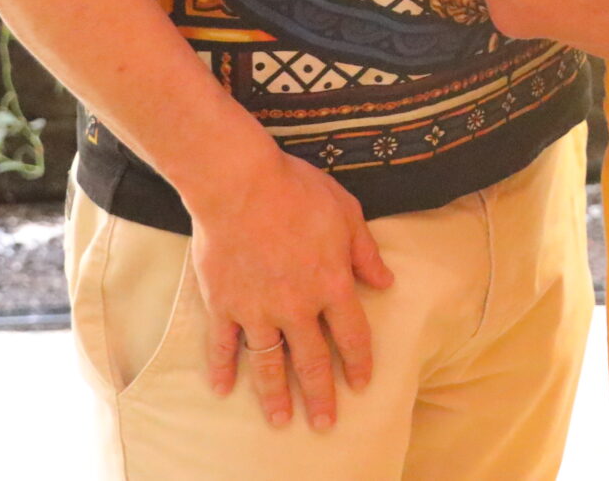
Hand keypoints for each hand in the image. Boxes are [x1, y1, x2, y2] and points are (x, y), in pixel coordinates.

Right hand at [188, 146, 395, 430]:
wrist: (240, 184)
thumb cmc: (298, 191)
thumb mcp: (347, 213)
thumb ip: (365, 252)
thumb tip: (386, 282)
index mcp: (332, 285)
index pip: (352, 335)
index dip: (359, 362)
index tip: (361, 384)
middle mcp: (297, 306)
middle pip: (312, 361)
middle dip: (321, 395)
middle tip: (324, 424)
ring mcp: (257, 309)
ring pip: (269, 363)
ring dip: (275, 395)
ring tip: (281, 420)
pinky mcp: (223, 303)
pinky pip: (223, 344)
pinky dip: (222, 367)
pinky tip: (222, 389)